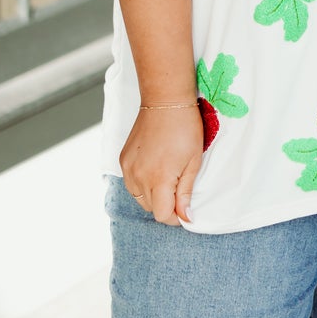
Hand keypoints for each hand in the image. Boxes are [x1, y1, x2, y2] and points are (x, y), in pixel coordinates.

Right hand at [119, 102, 204, 224]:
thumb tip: (186, 217)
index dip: (176, 217)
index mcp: (159, 179)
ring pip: (139, 198)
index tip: (185, 208)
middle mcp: (139, 177)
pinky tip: (154, 171)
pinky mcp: (123, 160)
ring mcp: (128, 168)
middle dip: (166, 206)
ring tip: (168, 179)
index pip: (163, 215)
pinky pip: (131, 184)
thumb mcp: (193, 162)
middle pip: (151, 209)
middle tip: (180, 190)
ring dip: (154, 196)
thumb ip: (186, 192)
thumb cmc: (185, 129)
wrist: (165, 101)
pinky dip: (143, 185)